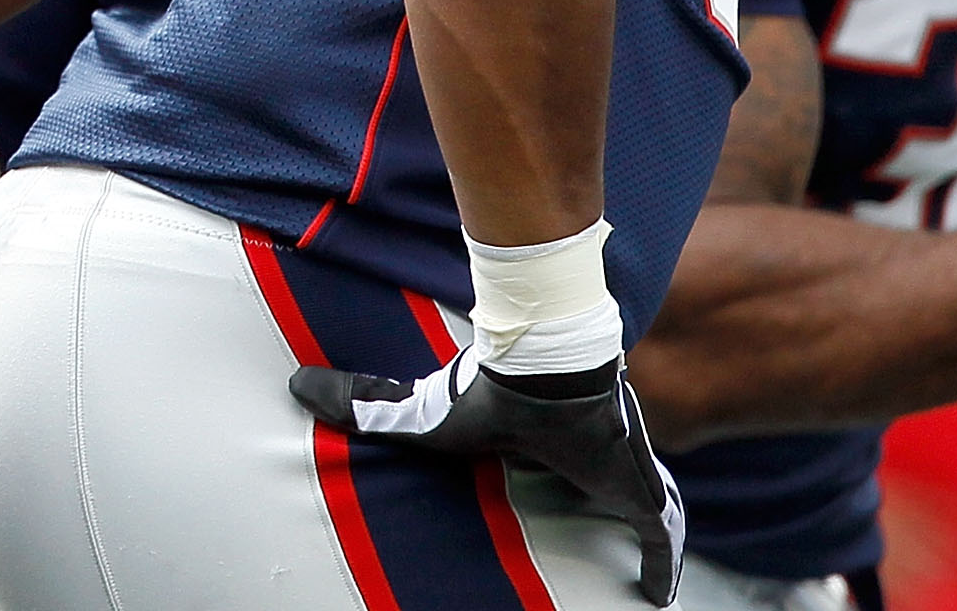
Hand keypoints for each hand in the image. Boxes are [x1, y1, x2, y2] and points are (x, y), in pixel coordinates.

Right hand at [292, 351, 683, 605]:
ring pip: (637, 505)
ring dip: (641, 528)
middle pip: (597, 480)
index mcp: (537, 438)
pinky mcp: (639, 490)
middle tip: (600, 527)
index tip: (543, 479)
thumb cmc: (489, 392)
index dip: (553, 469)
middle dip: (605, 497)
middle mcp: (579, 452)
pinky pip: (659, 537)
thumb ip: (365, 404)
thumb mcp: (421, 417)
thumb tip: (296, 385)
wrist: (547, 369)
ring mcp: (616, 468)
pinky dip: (661, 565)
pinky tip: (659, 596)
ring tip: (639, 567)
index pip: (550, 455)